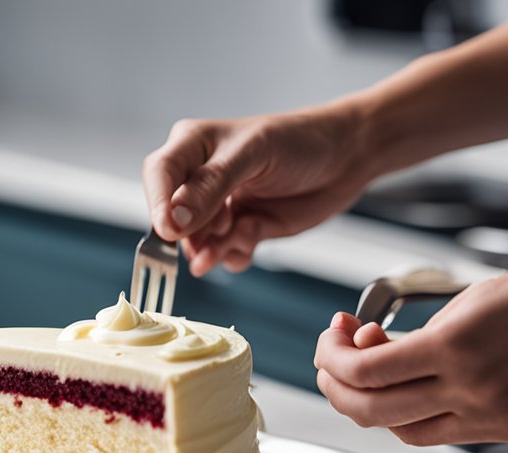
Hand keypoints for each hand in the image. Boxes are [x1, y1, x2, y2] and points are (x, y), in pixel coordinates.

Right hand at [142, 107, 373, 275]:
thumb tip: (174, 217)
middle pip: (173, 216)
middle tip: (210, 245)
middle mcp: (200, 178)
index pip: (159, 175)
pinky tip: (249, 245)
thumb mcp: (253, 155)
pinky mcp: (242, 228)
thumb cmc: (302, 141)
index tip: (170, 231)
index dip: (158, 205)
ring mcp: (221, 206)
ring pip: (198, 240)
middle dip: (192, 235)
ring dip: (213, 250)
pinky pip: (224, 253)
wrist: (348, 158)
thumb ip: (211, 186)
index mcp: (194, 146)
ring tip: (235, 244)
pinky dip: (234, 256)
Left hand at [314, 258, 507, 445]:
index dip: (333, 358)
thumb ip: (414, 335)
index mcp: (457, 346)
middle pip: (372, 412)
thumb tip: (363, 353)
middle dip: (336, 387)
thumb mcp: (469, 300)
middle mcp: (475, 390)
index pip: (365, 372)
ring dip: (372, 406)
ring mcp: (496, 419)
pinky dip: (415, 416)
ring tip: (368, 374)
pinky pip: (445, 436)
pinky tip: (411, 389)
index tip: (332, 338)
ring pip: (404, 432)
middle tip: (332, 362)